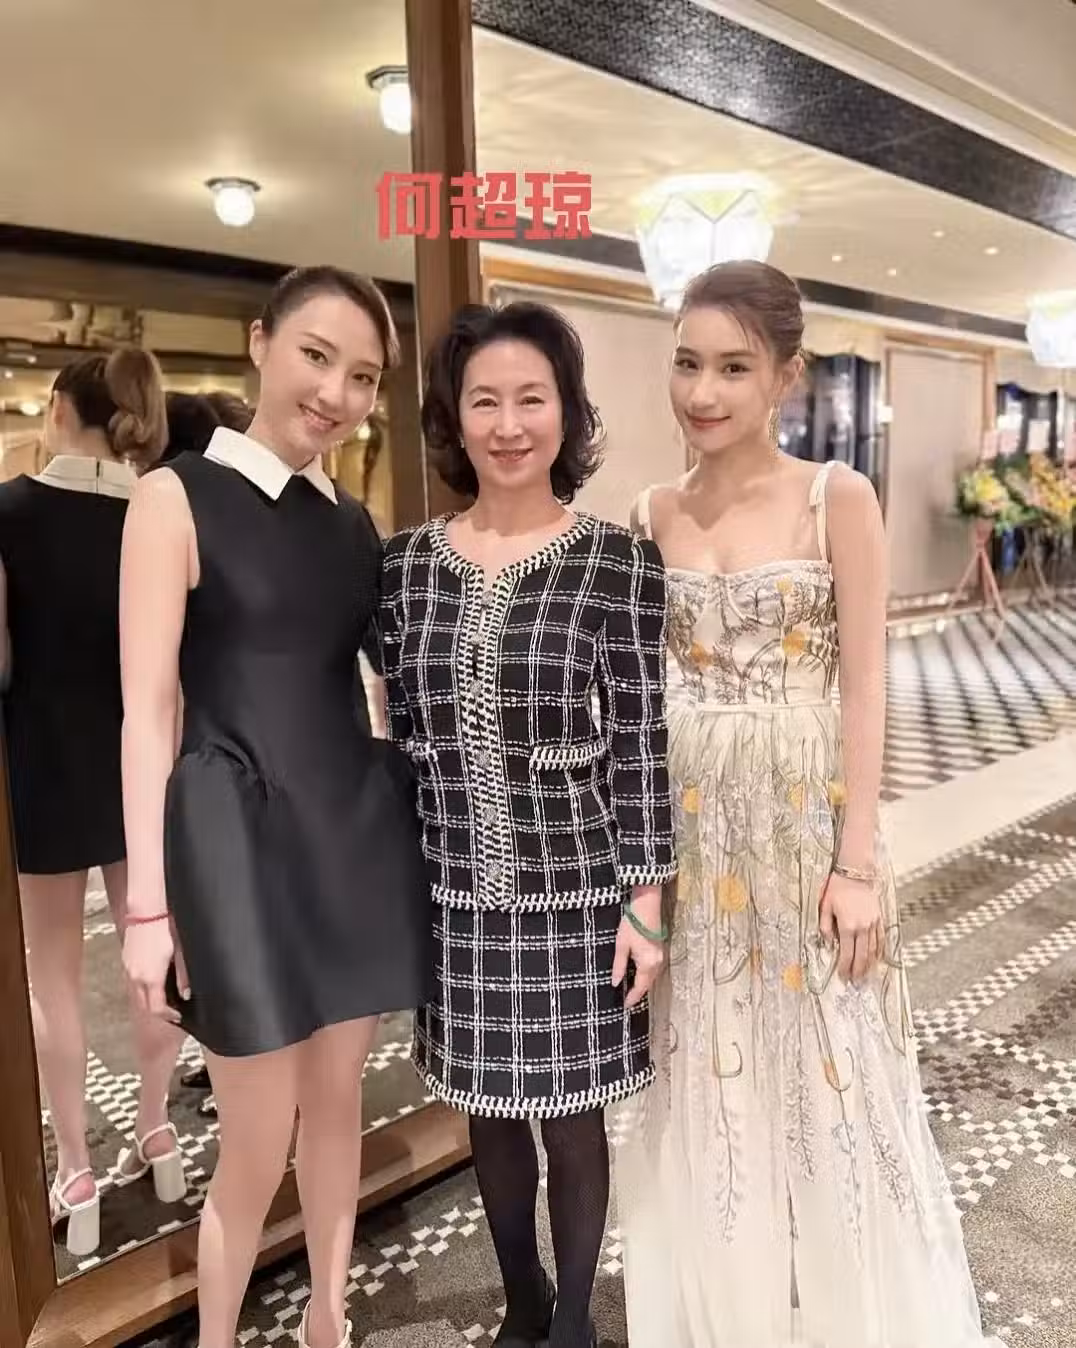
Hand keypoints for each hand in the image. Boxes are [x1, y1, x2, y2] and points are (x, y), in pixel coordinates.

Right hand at [123, 917, 184, 1023]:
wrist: (146, 909)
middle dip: (158, 1011)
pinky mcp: (125, 960)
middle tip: (172, 1010)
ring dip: (149, 999)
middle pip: (144, 1005)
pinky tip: (154, 980)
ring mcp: (128, 968)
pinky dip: (143, 987)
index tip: (178, 1016)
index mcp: (151, 978)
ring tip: (164, 996)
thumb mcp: (180, 953)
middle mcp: (136, 977)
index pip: (156, 1008)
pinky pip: (133, 981)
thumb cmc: (164, 927)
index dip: (168, 1016)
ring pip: (137, 994)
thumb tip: (186, 993)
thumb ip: (183, 976)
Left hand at [612, 886, 665, 1008]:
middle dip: (638, 992)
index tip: (625, 1006)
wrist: (647, 906)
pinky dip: (646, 975)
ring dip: (643, 984)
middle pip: (648, 984)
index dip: (632, 998)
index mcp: (647, 964)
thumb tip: (615, 983)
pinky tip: (638, 974)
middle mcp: (657, 963)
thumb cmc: (632, 925)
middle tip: (627, 1000)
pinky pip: (654, 969)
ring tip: (631, 989)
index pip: (640, 987)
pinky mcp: (660, 950)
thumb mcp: (621, 946)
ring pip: (652, 977)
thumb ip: (619, 966)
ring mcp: (660, 956)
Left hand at [819, 872, 883, 984]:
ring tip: (866, 975)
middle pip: (862, 956)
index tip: (843, 976)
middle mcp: (862, 927)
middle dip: (858, 971)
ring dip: (869, 965)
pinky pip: (881, 939)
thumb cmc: (838, 888)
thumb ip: (825, 927)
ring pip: (873, 950)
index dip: (845, 967)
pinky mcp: (879, 919)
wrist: (855, 873)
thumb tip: (828, 943)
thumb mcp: (824, 906)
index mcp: (847, 925)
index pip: (847, 953)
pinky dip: (879, 951)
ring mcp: (873, 924)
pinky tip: (877, 959)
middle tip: (856, 982)